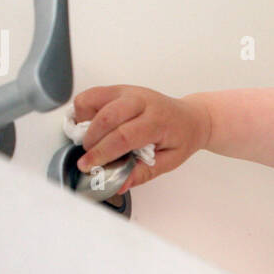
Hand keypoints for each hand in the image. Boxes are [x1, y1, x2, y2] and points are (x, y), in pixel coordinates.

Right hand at [72, 85, 208, 193]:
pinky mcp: (118, 89)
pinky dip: (83, 111)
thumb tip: (120, 184)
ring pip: (92, 100)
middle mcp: (142, 101)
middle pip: (106, 117)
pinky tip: (92, 127)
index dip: (102, 153)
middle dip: (91, 141)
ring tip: (91, 141)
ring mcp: (128, 91)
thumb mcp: (169, 161)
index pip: (123, 136)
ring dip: (83, 124)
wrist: (191, 117)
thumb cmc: (181, 137)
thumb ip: (143, 173)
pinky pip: (91, 95)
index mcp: (158, 120)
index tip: (88, 166)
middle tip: (89, 158)